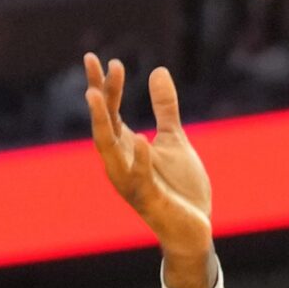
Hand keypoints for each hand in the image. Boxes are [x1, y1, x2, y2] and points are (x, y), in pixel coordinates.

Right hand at [84, 54, 215, 287]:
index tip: (100, 59)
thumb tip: (158, 70)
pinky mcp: (149, 200)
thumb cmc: (179, 187)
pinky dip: (139, 158)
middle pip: (103, 125)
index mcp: (126, 147)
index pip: (110, 112)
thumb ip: (165, 108)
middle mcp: (121, 163)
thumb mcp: (174, 139)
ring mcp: (131, 182)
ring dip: (102, 123)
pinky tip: (141, 137)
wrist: (194, 228)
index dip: (105, 86)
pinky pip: (139, 178)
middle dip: (98, 96)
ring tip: (96, 94)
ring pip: (109, 150)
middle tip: (94, 64)